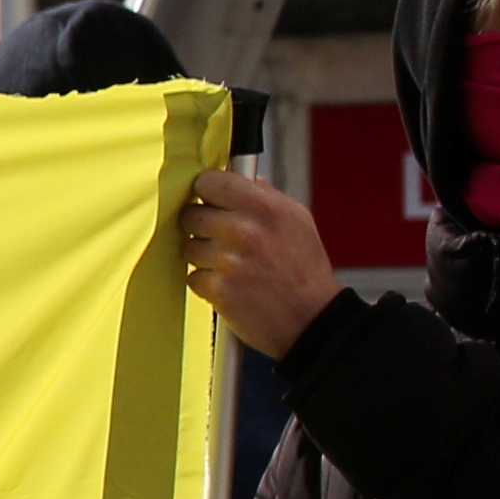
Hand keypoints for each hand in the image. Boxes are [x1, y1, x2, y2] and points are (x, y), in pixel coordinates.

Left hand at [181, 170, 342, 355]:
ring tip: (232, 265)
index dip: (207, 191)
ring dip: (203, 256)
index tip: (210, 198)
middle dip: (202, 226)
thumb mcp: (297, 221)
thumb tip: (246, 179)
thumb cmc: (304, 269)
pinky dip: (206, 282)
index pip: (209, 181)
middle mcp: (245, 230)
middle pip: (191, 214)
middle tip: (223, 239)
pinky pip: (192, 276)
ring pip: (188, 246)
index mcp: (266, 208)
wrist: (311, 319)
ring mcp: (229, 260)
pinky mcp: (217, 288)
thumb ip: (268, 196)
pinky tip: (230, 285)